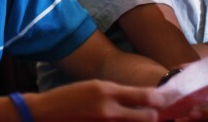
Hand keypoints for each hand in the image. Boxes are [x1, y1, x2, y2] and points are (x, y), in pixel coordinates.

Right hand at [30, 79, 165, 120]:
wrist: (44, 114)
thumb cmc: (69, 98)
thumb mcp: (94, 88)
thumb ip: (118, 93)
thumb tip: (143, 98)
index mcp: (107, 92)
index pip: (145, 97)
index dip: (159, 100)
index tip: (164, 100)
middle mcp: (109, 110)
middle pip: (148, 118)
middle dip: (154, 116)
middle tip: (154, 114)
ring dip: (141, 121)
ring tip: (140, 116)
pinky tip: (122, 121)